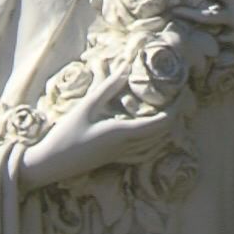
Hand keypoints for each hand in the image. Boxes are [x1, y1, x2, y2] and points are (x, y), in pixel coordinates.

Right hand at [15, 66, 173, 193]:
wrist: (51, 165)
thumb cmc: (66, 135)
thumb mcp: (85, 107)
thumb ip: (107, 88)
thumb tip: (126, 68)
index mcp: (122, 133)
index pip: (160, 123)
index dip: (175, 109)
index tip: (183, 94)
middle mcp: (127, 147)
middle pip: (162, 134)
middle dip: (176, 117)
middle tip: (181, 100)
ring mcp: (121, 156)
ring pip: (155, 146)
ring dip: (166, 130)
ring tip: (169, 113)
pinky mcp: (114, 159)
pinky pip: (144, 153)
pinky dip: (154, 143)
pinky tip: (150, 136)